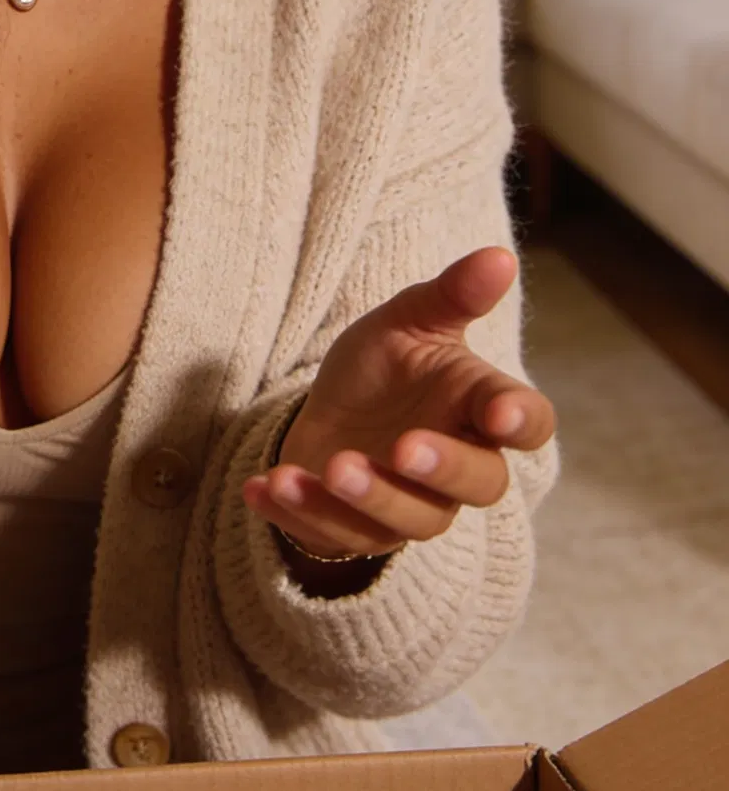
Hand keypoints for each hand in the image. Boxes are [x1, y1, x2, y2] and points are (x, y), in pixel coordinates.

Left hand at [242, 246, 555, 573]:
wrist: (332, 410)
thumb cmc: (386, 367)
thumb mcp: (408, 321)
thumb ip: (451, 295)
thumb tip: (499, 257)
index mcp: (479, 409)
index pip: (527, 422)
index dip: (520, 419)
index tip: (500, 414)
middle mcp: (457, 469)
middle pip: (479, 485)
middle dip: (443, 469)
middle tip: (405, 447)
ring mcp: (408, 506)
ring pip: (407, 519)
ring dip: (368, 497)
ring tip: (332, 465)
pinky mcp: (354, 529)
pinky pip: (333, 533)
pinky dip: (298, 512)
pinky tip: (264, 486)